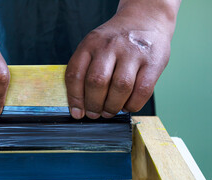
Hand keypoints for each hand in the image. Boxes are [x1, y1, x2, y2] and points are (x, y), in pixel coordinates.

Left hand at [65, 0, 179, 118]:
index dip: (74, 98)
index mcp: (90, 43)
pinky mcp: (153, 61)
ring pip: (120, 87)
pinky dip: (132, 105)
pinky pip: (142, 91)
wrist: (145, 18)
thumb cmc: (116, 40)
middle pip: (97, 82)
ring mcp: (133, 53)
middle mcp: (110, 46)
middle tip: (95, 113)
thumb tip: (80, 106)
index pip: (75, 74)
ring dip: (112, 106)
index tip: (77, 113)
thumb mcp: (94, 46)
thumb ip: (85, 70)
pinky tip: (127, 105)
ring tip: (109, 111)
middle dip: (94, 104)